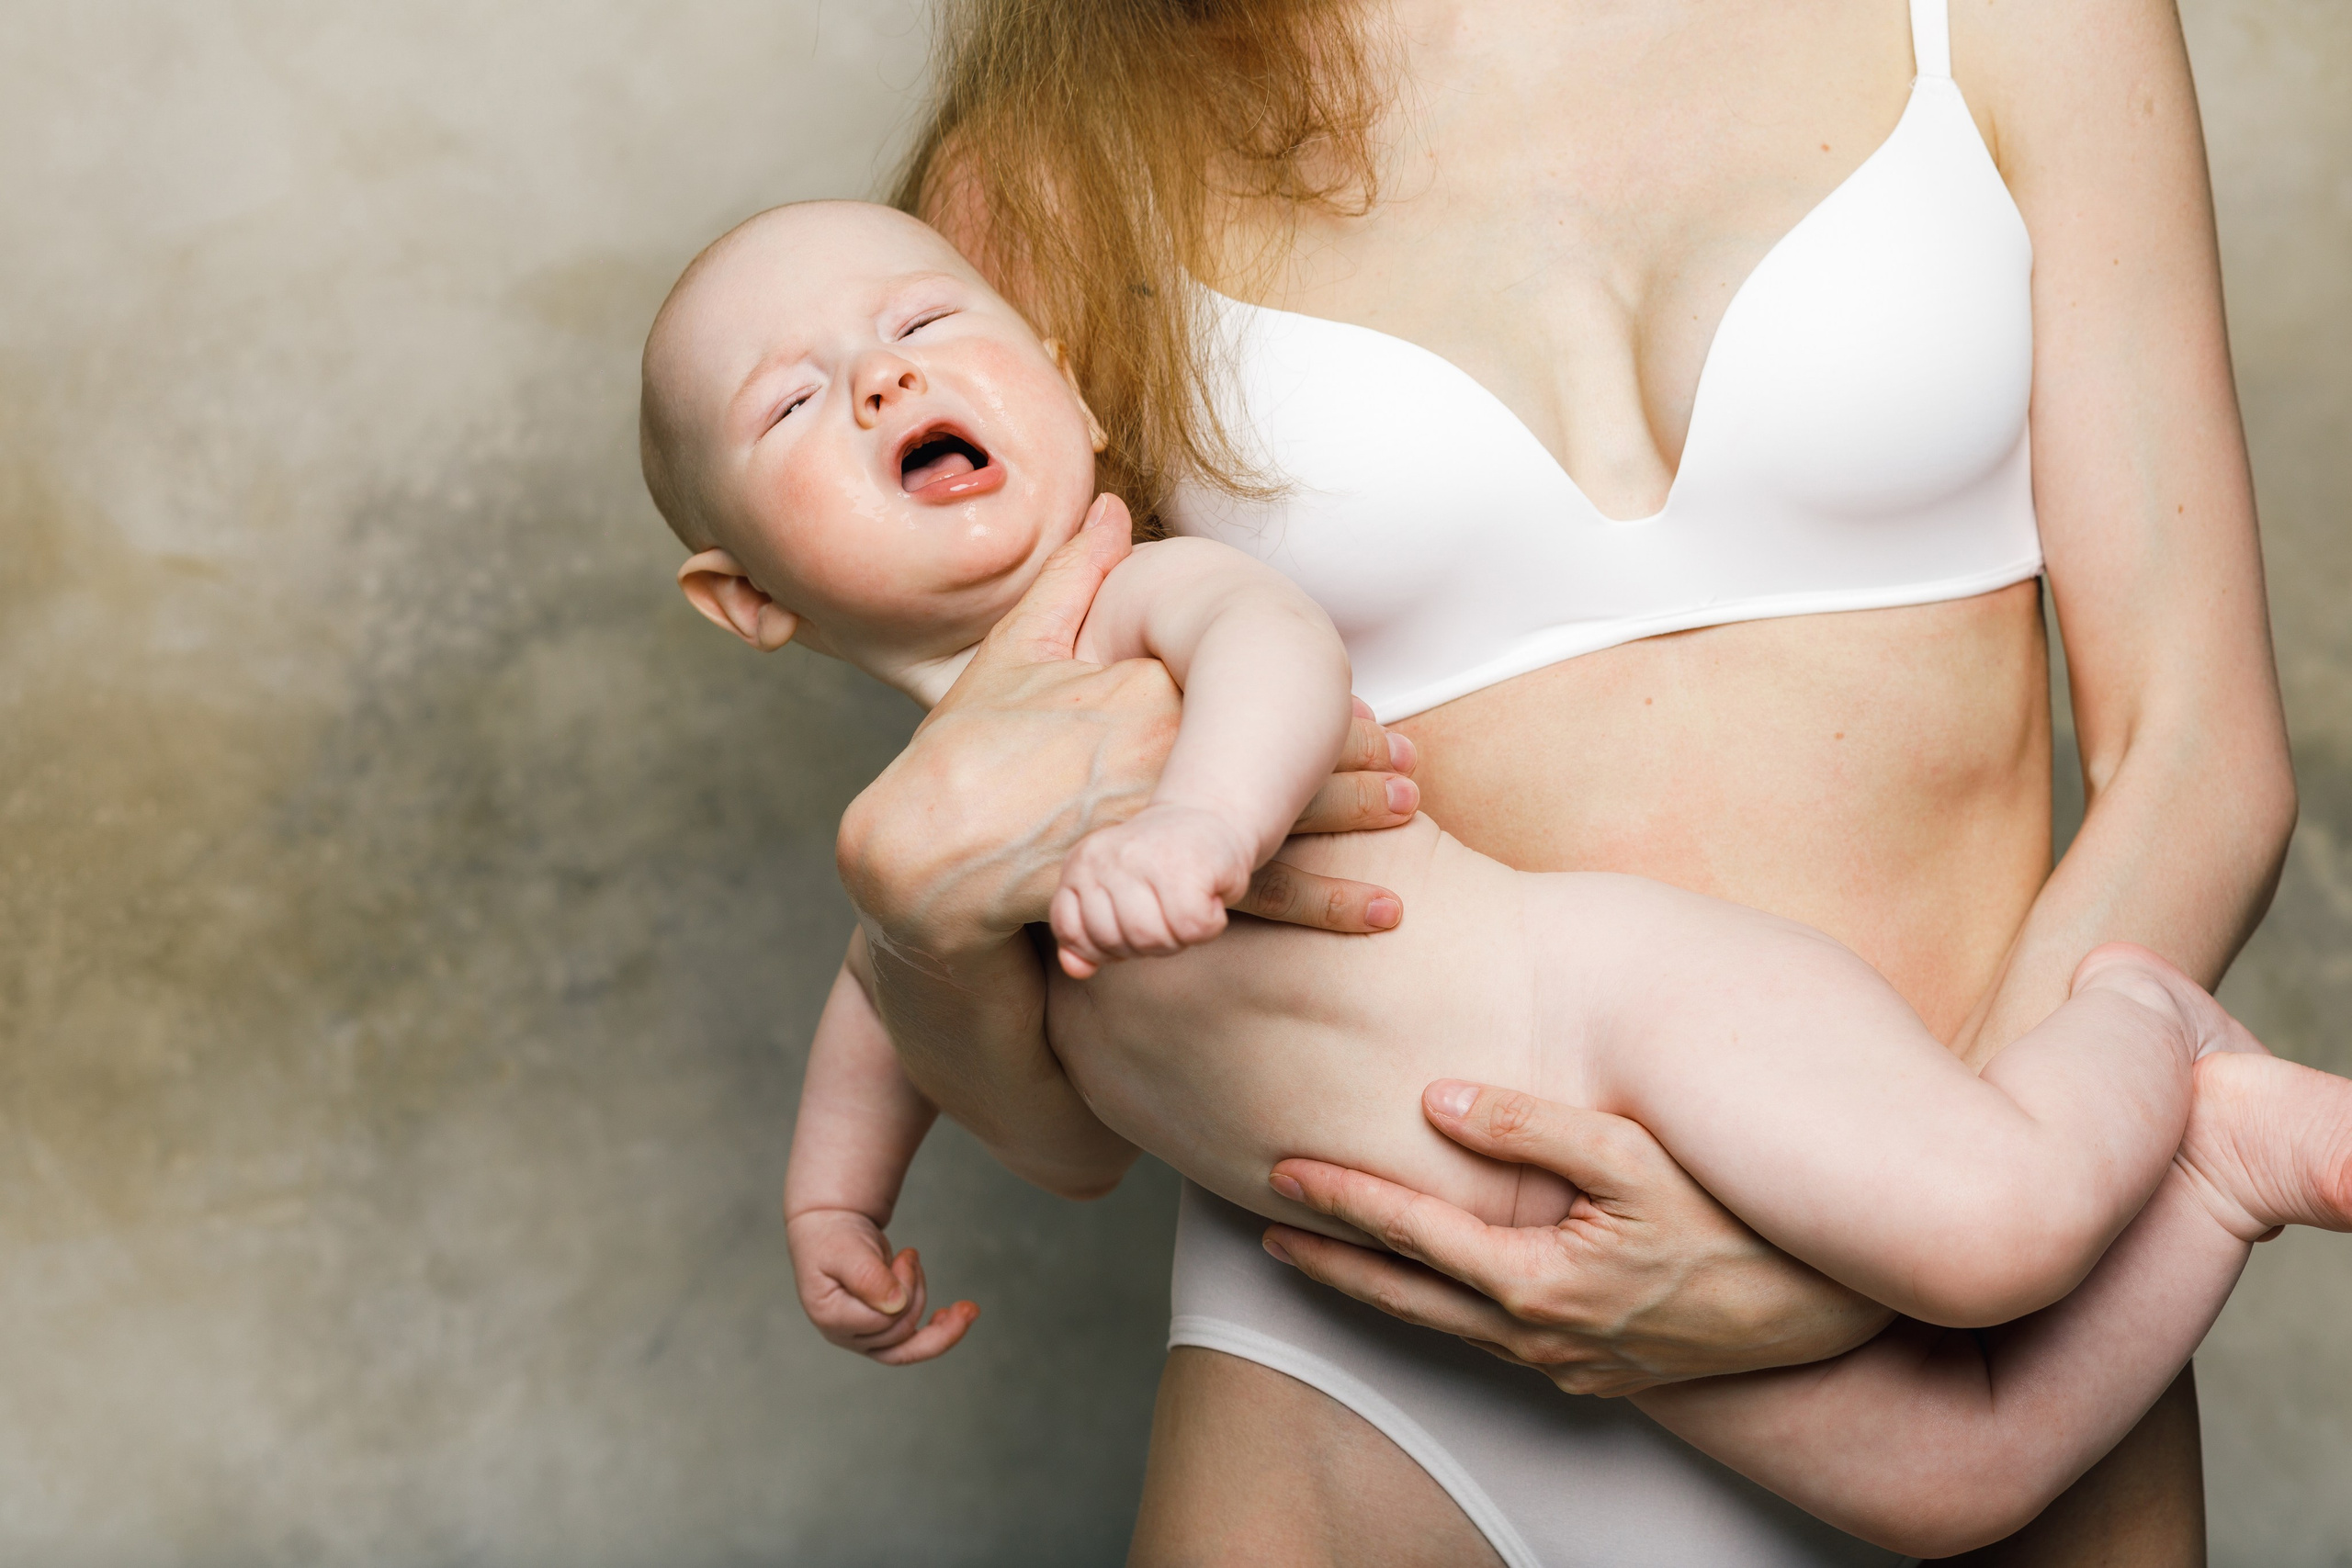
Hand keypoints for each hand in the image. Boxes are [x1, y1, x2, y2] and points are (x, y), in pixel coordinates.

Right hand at [785, 1207, 978, 1364]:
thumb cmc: (833, 1237)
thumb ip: (868, 1277)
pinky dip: (939, 1332)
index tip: (906, 1253)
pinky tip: (955, 1317)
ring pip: (910, 1340)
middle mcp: (846, 1336)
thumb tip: (896, 1305)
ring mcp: (864, 1338)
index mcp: (831, 1319)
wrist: (831, 1230)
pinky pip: (914, 1345)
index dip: (904, 1286)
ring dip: (921, 1296)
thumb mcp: (846, 1250)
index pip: (884, 1320)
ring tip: (911, 1262)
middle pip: (900, 1330)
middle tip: (908, 1254)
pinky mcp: (881, 1332)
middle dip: (914, 1288)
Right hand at [837, 496, 1418, 953]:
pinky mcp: (1148, 886)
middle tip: (1412, 765)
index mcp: (1138, 693)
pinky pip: (1247, 900)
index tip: (1372, 715)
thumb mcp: (1014, 655)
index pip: (1249, 692)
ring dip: (1349, 820)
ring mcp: (1157, 821)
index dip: (1318, 707)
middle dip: (1351, 762)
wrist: (916, 854)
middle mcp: (1160, 752)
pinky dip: (1316, 904)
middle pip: (1277, 755)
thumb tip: (1111, 503)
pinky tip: (1375, 910)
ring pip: (1279, 822)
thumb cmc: (962, 753)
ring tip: (1407, 813)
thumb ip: (1073, 582)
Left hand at [1050, 803, 1255, 976]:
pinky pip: (1191, 928)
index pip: (1072, 933)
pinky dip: (1209, 926)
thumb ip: (1088, 936)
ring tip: (1186, 906)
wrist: (1210, 817)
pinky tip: (1209, 901)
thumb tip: (1076, 969)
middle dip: (1147, 943)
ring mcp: (1142, 860)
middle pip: (1115, 942)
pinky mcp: (1185, 868)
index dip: (1106, 945)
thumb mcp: (1112, 897)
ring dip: (1178, 937)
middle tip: (1168, 911)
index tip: (1133, 922)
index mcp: (1079, 864)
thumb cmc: (1162, 867)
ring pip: (1151, 939)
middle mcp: (1104, 858)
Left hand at [1263, 1082, 1891, 1395]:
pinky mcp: (1597, 1373)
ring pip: (1446, 1328)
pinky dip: (1444, 1311)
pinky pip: (1495, 1342)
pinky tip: (1433, 1289)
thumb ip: (1535, 1126)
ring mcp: (1569, 1365)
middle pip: (1409, 1297)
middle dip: (1334, 1258)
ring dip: (1380, 1290)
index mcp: (1539, 1285)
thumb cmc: (1738, 1223)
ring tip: (1323, 1255)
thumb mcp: (1637, 1156)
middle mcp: (1541, 1339)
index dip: (1344, 1201)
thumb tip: (1438, 1100)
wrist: (1827, 1316)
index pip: (1414, 1236)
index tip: (1285, 1171)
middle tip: (1269, 1225)